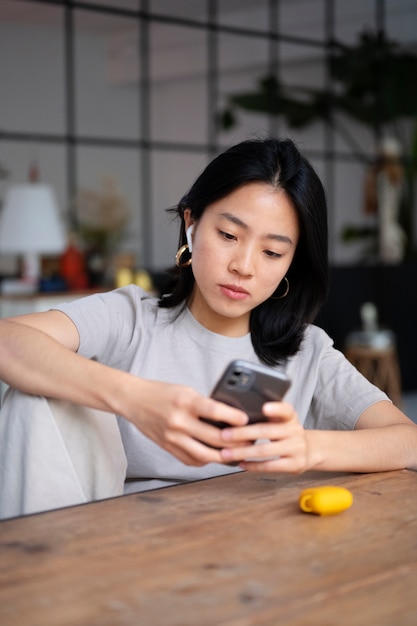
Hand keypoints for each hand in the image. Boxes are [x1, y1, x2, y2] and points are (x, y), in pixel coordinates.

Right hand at [119, 377, 248, 466]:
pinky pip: (191, 460)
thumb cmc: (163, 393)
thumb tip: (230, 418)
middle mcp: (178, 421)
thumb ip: (205, 405)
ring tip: (236, 453)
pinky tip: (214, 456)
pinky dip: (205, 460)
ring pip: (204, 455)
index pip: (214, 410)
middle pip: (214, 437)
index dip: (233, 417)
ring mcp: (172, 437)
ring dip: (223, 456)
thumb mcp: (186, 392)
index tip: (246, 420)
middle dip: (235, 441)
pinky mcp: (167, 447)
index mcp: (185, 402)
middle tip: (249, 441)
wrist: (134, 400)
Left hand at [218, 401, 309, 472]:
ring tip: (226, 454)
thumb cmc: (285, 432)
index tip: (264, 408)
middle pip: (266, 431)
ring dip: (243, 452)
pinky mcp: (295, 464)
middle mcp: (295, 430)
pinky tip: (240, 463)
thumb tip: (234, 413)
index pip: (286, 409)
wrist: (308, 450)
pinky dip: (253, 465)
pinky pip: (270, 466)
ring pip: (265, 451)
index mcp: (290, 416)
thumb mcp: (281, 420)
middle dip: (242, 434)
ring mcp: (297, 448)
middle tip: (224, 435)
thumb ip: (265, 416)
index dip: (276, 408)